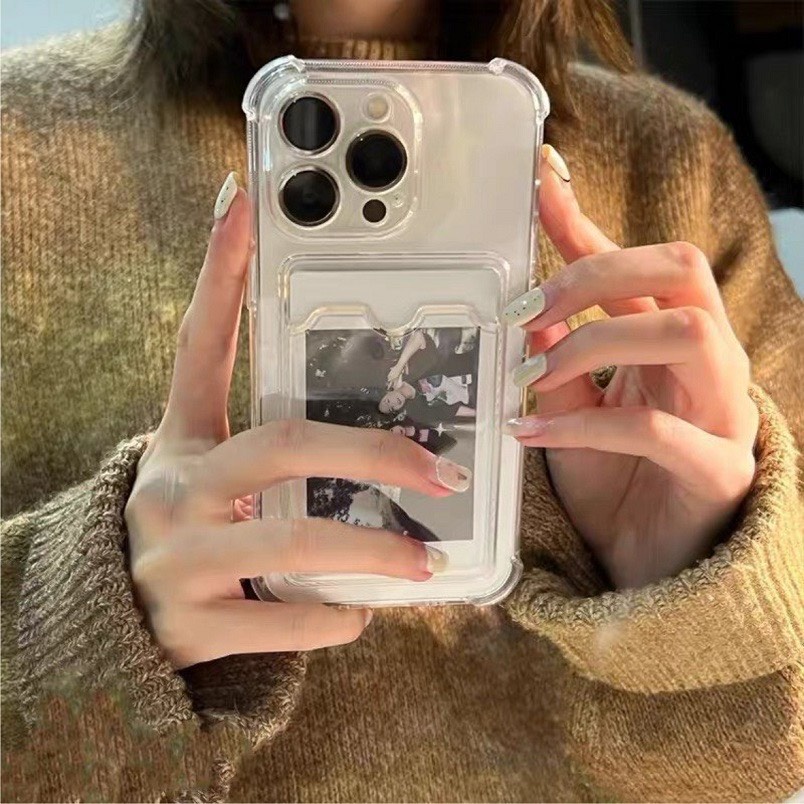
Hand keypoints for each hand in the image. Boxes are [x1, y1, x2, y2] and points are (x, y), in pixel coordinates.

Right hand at [125, 173, 460, 668]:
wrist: (112, 630)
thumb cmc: (189, 530)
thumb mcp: (207, 474)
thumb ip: (271, 450)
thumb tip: (366, 433)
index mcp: (180, 440)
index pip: (199, 342)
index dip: (219, 271)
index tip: (243, 199)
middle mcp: (172, 488)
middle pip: (283, 447)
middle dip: (372, 454)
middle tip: (440, 471)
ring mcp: (176, 558)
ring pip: (292, 543)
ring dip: (373, 553)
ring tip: (425, 563)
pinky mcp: (189, 626)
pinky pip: (282, 619)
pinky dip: (333, 618)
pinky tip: (357, 614)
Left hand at [503, 147, 757, 587]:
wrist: (648, 560)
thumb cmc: (615, 480)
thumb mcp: (573, 411)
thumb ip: (557, 362)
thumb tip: (527, 318)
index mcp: (669, 338)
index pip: (636, 262)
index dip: (586, 221)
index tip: (540, 181)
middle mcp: (707, 361)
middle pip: (680, 268)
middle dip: (594, 274)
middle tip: (528, 314)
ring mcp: (722, 412)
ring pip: (686, 330)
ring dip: (595, 340)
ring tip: (533, 372)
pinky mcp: (717, 469)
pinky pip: (654, 428)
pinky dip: (581, 426)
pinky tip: (527, 431)